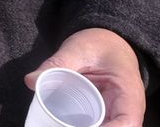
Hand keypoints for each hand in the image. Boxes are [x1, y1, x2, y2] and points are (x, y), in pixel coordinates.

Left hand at [25, 27, 143, 126]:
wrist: (109, 41)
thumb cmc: (100, 44)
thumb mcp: (78, 49)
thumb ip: (56, 64)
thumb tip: (31, 81)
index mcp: (128, 93)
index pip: (127, 122)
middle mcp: (127, 110)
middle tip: (59, 124)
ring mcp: (116, 116)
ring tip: (57, 123)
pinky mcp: (103, 117)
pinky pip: (96, 126)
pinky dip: (79, 126)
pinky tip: (59, 124)